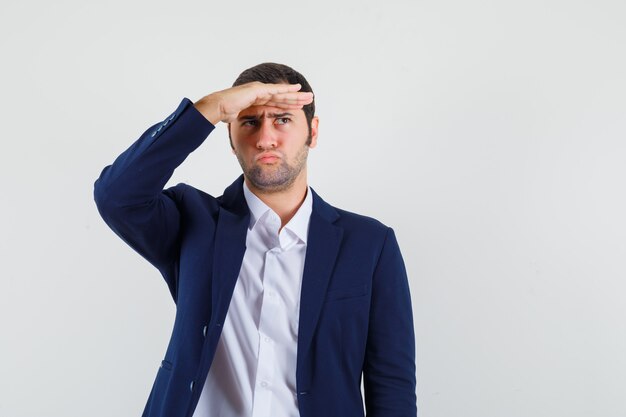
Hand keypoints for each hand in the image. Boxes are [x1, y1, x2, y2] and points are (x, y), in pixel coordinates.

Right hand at [193, 81, 313, 124]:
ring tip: (308, 95)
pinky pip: (275, 90)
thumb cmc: (226, 114)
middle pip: (283, 96)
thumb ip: (251, 121)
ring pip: (282, 93)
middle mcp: (260, 93)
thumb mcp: (243, 120)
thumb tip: (253, 132)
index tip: (300, 107)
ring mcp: (259, 90)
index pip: (277, 103)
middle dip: (297, 98)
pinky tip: (297, 89)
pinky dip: (286, 90)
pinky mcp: (257, 89)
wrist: (217, 107)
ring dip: (296, 94)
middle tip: (310, 99)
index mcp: (257, 100)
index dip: (289, 104)